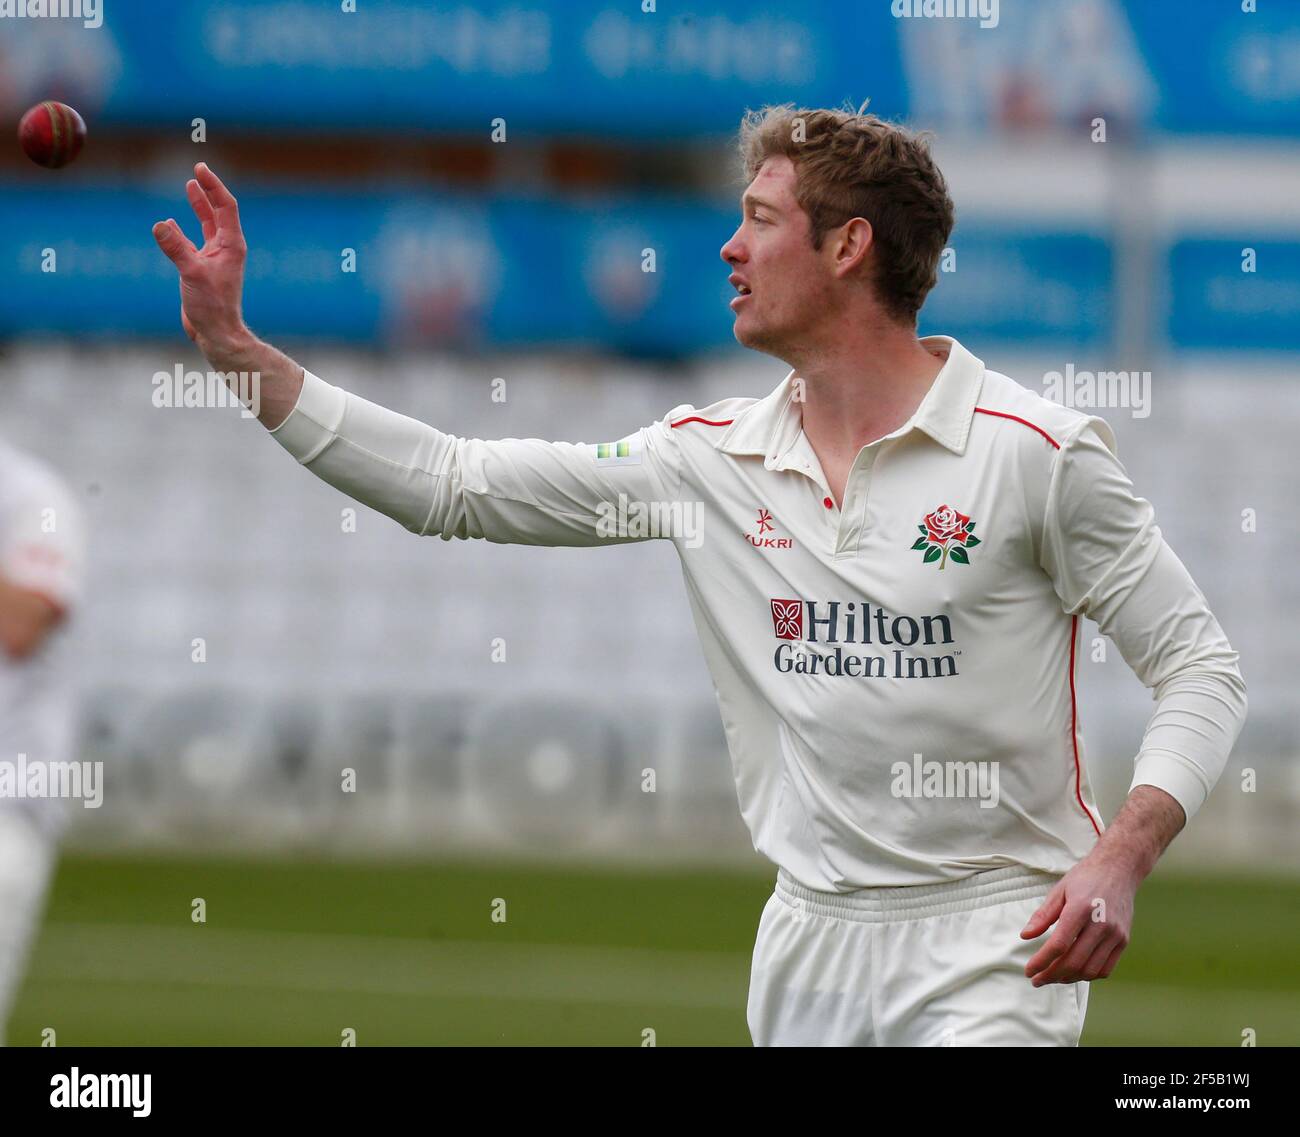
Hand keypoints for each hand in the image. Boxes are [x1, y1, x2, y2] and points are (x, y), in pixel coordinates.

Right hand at [152, 162, 252, 362]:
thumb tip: (160, 224)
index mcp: (231, 245)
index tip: (200, 168)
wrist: (215, 333)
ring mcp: (214, 259)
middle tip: (197, 171)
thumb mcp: (191, 273)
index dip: (213, 185)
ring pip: (206, 225)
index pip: (225, 207)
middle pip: (218, 212)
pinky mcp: (202, 269)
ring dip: (198, 206)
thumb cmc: (211, 306)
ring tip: (190, 187)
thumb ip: (176, 248)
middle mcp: (225, 249)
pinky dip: (182, 231)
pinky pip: (192, 243)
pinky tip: (170, 223)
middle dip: (207, 191)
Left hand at [1020, 847, 1138, 985]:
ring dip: (1069, 979)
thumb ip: (1043, 915)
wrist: (1118, 869)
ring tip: (1053, 977)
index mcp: (1080, 909)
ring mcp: (1115, 935)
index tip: (1028, 971)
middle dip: (1051, 975)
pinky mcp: (1124, 940)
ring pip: (1090, 970)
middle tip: (1037, 979)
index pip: (1058, 945)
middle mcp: (1101, 924)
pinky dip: (1088, 975)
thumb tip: (1025, 936)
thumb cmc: (1085, 878)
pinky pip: (1106, 968)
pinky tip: (1074, 973)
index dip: (1041, 962)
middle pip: (1074, 962)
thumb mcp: (1059, 890)